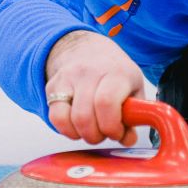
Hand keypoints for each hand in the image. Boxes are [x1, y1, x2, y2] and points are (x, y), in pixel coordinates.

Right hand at [45, 30, 144, 146]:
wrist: (88, 49)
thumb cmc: (115, 73)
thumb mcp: (134, 88)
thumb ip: (135, 115)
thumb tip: (127, 138)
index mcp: (115, 73)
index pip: (106, 103)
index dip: (111, 126)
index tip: (117, 132)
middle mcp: (89, 72)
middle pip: (84, 117)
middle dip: (96, 135)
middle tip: (104, 133)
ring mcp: (67, 78)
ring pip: (67, 119)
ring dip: (81, 134)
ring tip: (92, 129)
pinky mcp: (52, 86)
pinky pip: (55, 118)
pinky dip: (66, 130)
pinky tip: (77, 125)